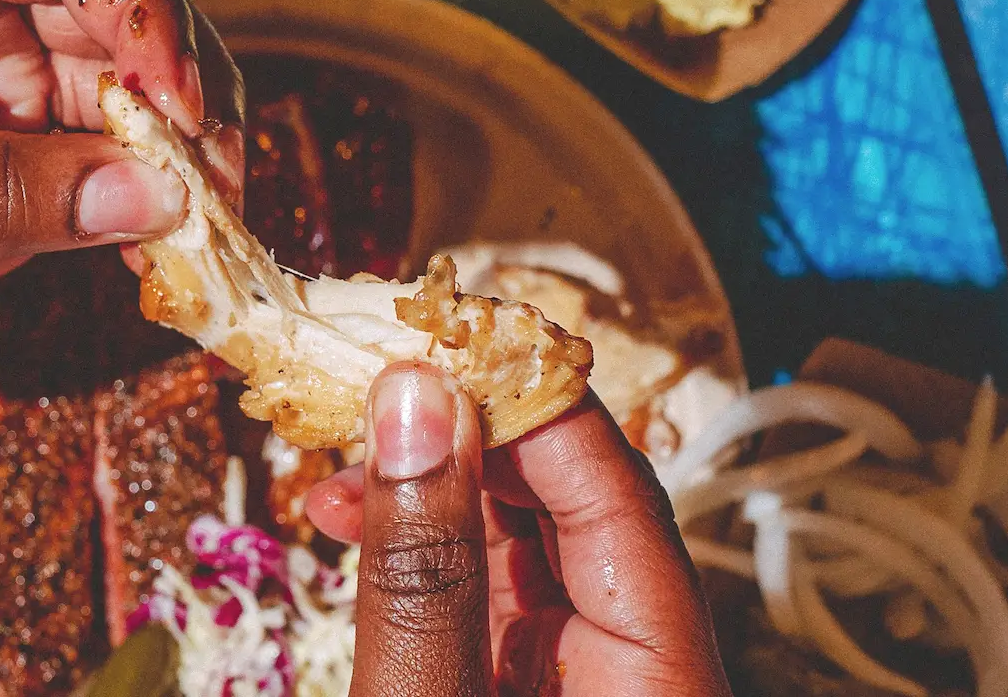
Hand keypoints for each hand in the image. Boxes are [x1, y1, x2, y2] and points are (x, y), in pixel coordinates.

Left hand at [0, 0, 242, 426]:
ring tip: (212, 227)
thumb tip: (154, 196)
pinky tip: (169, 252)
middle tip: (221, 183)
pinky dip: (141, 214)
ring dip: (175, 162)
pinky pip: (95, 180)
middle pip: (111, 18)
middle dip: (178, 93)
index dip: (137, 9)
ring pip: (120, 103)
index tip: (179, 105)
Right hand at [305, 364, 730, 696]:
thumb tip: (412, 400)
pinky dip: (427, 546)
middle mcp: (645, 665)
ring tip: (342, 464)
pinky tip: (352, 521)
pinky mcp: (537, 680)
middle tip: (374, 389)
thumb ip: (425, 571)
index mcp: (665, 681)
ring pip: (530, 537)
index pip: (620, 491)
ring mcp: (590, 671)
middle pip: (580, 503)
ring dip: (434, 484)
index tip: (442, 344)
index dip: (532, 403)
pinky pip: (494, 588)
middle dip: (469, 435)